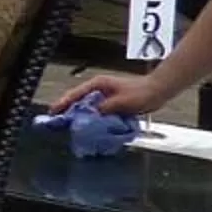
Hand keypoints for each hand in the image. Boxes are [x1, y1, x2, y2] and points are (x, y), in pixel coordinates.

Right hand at [53, 69, 174, 119]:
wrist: (158, 91)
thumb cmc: (141, 93)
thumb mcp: (121, 102)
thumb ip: (104, 109)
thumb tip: (90, 117)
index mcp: (97, 84)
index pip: (75, 94)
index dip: (63, 103)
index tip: (53, 112)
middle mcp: (98, 89)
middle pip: (78, 100)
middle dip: (69, 111)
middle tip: (59, 123)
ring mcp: (105, 96)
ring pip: (87, 107)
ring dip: (81, 116)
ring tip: (73, 127)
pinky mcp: (111, 104)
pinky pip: (98, 112)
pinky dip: (93, 119)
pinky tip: (91, 127)